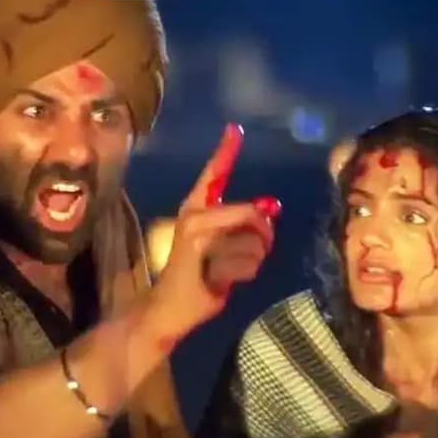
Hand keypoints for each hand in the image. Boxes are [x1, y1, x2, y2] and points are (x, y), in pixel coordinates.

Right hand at [144, 124, 280, 344]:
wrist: (166, 309)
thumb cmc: (197, 279)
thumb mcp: (224, 249)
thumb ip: (245, 228)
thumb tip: (272, 207)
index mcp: (196, 210)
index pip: (213, 175)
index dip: (225, 152)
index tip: (234, 129)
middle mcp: (193, 214)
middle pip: (252, 214)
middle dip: (263, 238)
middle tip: (252, 255)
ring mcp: (194, 231)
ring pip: (254, 243)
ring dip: (252, 264)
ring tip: (228, 273)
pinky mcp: (196, 250)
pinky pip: (245, 262)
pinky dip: (243, 277)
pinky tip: (221, 284)